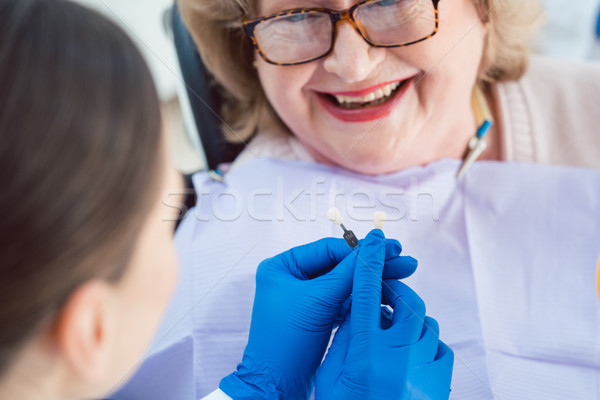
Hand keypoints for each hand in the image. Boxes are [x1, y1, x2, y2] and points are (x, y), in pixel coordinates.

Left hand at [219, 235, 417, 399]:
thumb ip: (348, 273)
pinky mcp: (316, 317)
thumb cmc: (285, 343)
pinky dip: (363, 299)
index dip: (360, 250)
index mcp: (282, 267)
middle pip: (339, 265)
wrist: (277, 384)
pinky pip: (343, 301)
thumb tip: (372, 248)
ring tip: (402, 275)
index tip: (388, 248)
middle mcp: (291, 279)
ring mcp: (305, 299)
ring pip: (344, 284)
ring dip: (370, 281)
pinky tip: (385, 296)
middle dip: (371, 264)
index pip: (329, 250)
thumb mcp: (318, 302)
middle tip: (403, 260)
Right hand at [315, 230, 453, 399]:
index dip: (368, 261)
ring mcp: (423, 370)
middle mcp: (398, 357)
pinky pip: (440, 347)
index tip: (371, 240)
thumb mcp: (332, 375)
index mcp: (364, 352)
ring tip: (393, 328)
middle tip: (383, 295)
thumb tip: (355, 310)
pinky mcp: (439, 384)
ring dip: (410, 318)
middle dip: (395, 292)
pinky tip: (411, 351)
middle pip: (407, 303)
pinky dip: (426, 341)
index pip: (365, 292)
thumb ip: (345, 338)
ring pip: (426, 323)